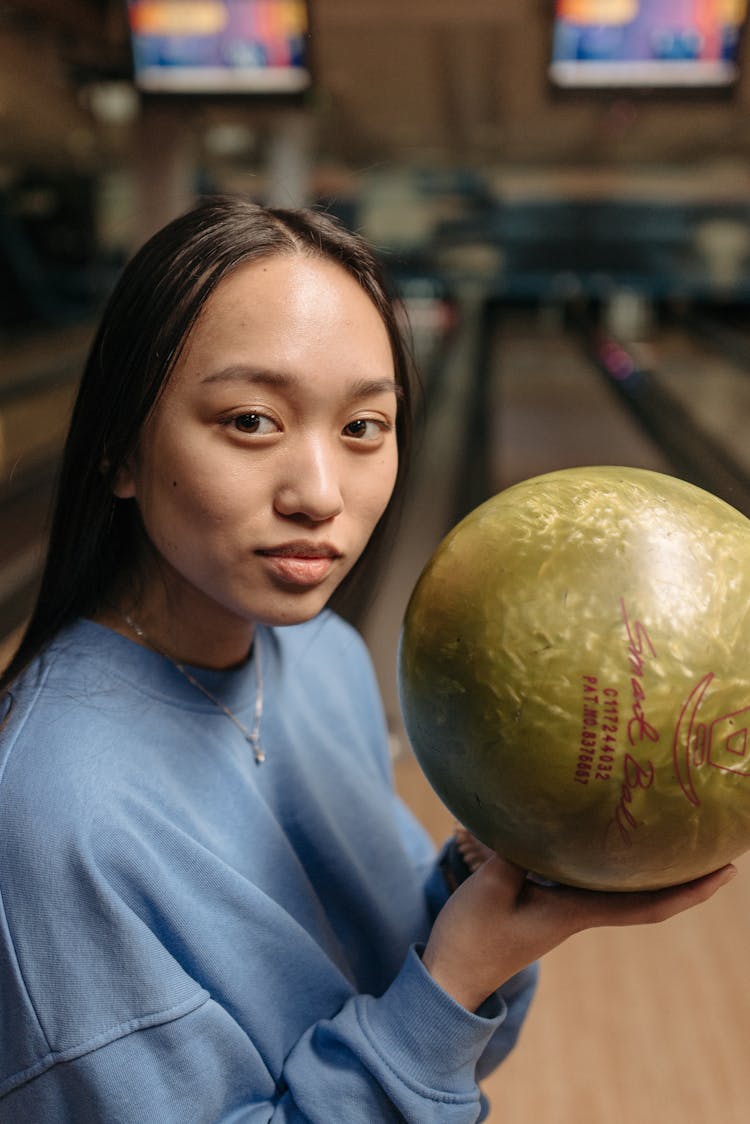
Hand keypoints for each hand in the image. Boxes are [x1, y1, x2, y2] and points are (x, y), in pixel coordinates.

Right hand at [423, 852, 736, 1012]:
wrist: (449, 979)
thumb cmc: (471, 940)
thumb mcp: (491, 889)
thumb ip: (516, 852)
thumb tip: (537, 818)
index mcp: (574, 914)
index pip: (648, 906)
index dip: (689, 890)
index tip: (727, 872)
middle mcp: (577, 913)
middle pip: (644, 895)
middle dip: (679, 873)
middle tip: (712, 844)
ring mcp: (560, 910)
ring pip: (614, 886)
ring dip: (642, 865)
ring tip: (663, 833)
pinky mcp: (540, 904)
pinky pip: (581, 877)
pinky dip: (600, 861)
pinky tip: (592, 839)